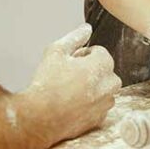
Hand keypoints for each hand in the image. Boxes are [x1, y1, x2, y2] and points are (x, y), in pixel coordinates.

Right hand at [20, 24, 120, 147]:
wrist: (39, 118)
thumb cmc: (46, 83)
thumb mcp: (56, 52)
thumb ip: (75, 37)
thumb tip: (87, 29)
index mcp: (102, 65)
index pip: (100, 52)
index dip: (83, 55)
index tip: (70, 62)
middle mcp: (109, 85)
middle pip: (106, 71)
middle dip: (92, 70)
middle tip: (70, 75)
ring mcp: (105, 104)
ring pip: (105, 90)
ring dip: (93, 87)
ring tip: (70, 91)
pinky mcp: (99, 120)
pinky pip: (100, 107)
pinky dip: (91, 104)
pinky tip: (72, 105)